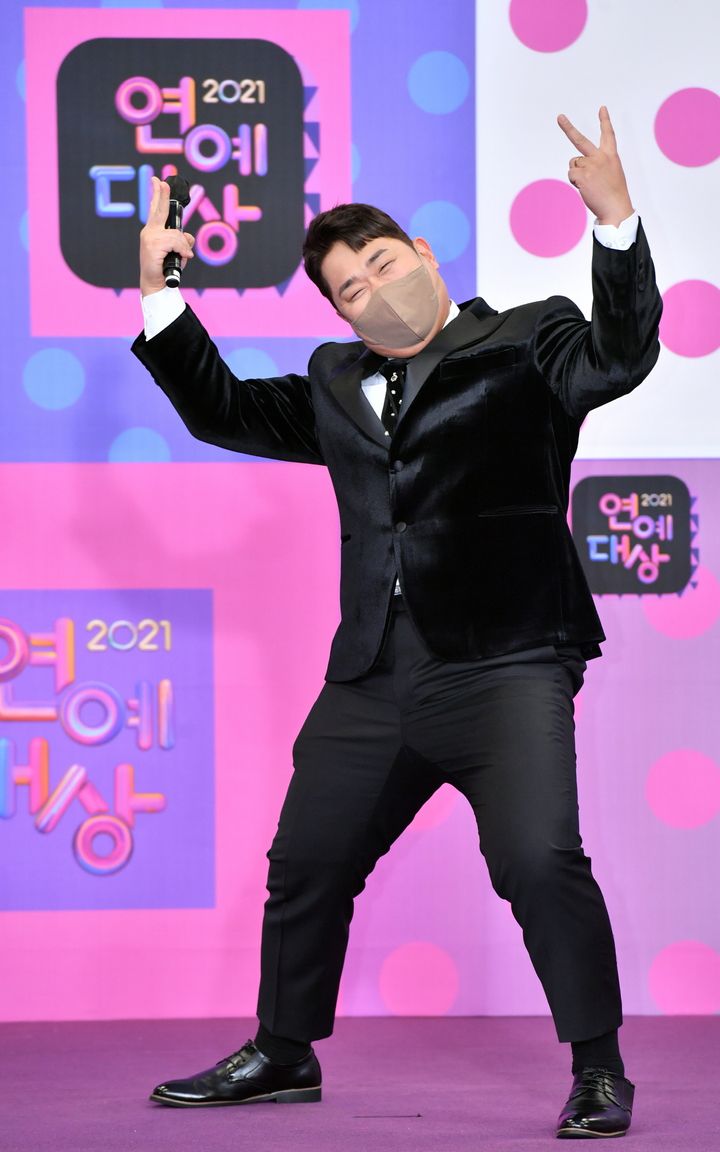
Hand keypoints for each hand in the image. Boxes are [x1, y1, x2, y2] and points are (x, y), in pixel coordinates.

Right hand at [139, 176, 194, 295]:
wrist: (155, 283)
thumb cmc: (165, 268)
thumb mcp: (177, 252)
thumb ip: (183, 242)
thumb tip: (189, 238)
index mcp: (153, 231)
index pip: (155, 210)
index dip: (157, 195)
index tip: (158, 182)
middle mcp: (149, 231)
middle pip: (159, 210)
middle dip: (161, 195)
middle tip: (161, 182)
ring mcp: (150, 237)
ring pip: (176, 234)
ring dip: (183, 246)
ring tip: (184, 255)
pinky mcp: (153, 244)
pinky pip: (175, 241)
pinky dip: (183, 249)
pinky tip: (184, 256)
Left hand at [557, 106, 633, 226]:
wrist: (616, 207)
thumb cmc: (614, 193)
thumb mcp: (612, 173)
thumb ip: (598, 164)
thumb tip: (578, 165)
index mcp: (611, 155)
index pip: (608, 135)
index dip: (605, 121)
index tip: (602, 108)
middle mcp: (600, 157)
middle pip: (580, 140)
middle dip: (568, 128)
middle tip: (560, 117)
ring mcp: (591, 165)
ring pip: (574, 164)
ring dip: (577, 174)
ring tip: (590, 183)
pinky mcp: (583, 175)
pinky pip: (571, 174)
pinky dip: (575, 182)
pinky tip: (585, 187)